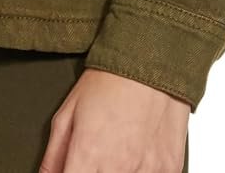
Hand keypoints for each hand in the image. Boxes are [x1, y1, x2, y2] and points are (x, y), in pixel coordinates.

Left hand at [40, 67, 189, 171]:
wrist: (149, 62)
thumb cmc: (108, 82)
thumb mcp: (68, 112)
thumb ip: (54, 154)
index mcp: (88, 155)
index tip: (73, 170)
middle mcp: (118, 168)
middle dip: (91, 172)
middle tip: (94, 159)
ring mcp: (147, 171)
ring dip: (118, 171)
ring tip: (115, 154)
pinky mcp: (170, 169)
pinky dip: (141, 170)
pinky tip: (137, 156)